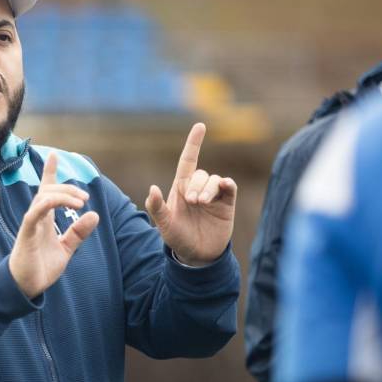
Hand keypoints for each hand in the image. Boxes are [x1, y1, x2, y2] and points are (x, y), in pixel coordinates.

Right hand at [8, 152, 100, 298]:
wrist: (26, 287)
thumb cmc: (42, 267)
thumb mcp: (66, 248)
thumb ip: (78, 232)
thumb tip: (94, 214)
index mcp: (44, 219)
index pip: (46, 190)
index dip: (50, 172)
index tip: (54, 155)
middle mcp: (36, 217)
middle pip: (48, 190)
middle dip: (67, 188)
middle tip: (85, 198)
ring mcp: (30, 224)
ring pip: (43, 197)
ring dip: (63, 195)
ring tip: (80, 202)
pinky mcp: (26, 233)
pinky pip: (34, 213)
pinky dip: (48, 203)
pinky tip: (62, 203)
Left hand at [145, 122, 236, 265]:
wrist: (197, 255)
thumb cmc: (178, 238)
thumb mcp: (163, 224)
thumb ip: (156, 207)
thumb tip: (152, 188)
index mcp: (181, 188)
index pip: (188, 159)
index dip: (194, 143)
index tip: (200, 126)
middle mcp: (198, 188)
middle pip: (200, 173)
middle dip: (196, 184)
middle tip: (192, 201)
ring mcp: (213, 195)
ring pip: (214, 179)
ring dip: (207, 188)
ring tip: (201, 203)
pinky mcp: (226, 204)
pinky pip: (229, 187)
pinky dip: (227, 184)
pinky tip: (224, 186)